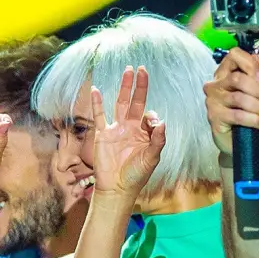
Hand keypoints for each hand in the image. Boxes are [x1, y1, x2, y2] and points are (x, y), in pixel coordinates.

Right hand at [90, 66, 166, 198]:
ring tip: (127, 71)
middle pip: (135, 101)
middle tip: (142, 69)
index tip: (152, 124)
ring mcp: (116, 129)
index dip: (152, 116)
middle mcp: (130, 128)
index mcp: (144, 133)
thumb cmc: (136, 175)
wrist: (117, 188)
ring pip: (120, 103)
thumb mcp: (152, 158)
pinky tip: (96, 90)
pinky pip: (99, 116)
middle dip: (139, 86)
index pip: (149, 115)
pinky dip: (97, 103)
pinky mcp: (103, 134)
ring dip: (124, 87)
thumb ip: (158, 140)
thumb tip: (162, 122)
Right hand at [202, 48, 258, 156]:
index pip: (234, 54)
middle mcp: (215, 84)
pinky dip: (254, 119)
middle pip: (238, 78)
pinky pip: (238, 115)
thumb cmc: (248, 112)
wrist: (239, 141)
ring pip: (239, 98)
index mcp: (225, 73)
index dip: (251, 63)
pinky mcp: (214, 117)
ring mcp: (212, 101)